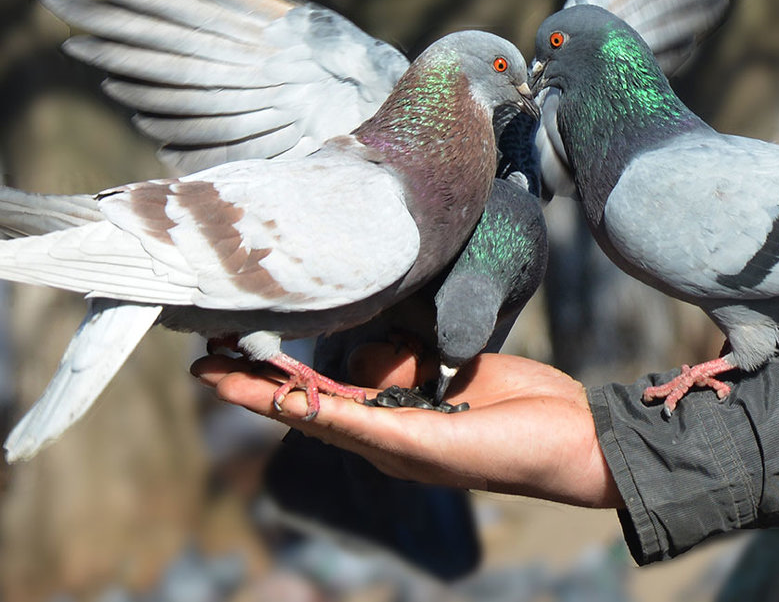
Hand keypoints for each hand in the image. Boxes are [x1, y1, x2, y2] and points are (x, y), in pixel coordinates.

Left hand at [191, 346, 622, 507]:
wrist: (572, 438)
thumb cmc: (506, 453)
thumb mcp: (431, 443)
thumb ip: (371, 422)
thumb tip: (307, 407)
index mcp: (377, 443)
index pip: (299, 412)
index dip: (251, 392)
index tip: (206, 370)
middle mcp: (387, 420)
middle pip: (312, 387)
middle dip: (266, 367)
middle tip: (218, 339)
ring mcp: (414, 394)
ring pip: (355, 362)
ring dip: (333, 350)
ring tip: (312, 336)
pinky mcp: (442, 369)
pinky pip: (398, 346)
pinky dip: (381, 336)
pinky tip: (370, 325)